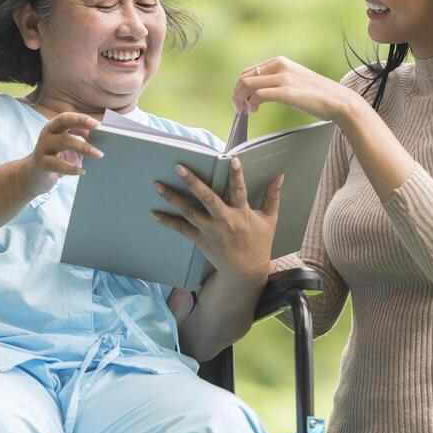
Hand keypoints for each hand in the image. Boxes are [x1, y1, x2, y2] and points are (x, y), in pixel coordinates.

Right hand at [23, 112, 102, 195]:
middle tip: (97, 128)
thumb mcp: (68, 146)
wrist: (33, 175)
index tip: (97, 123)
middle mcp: (47, 134)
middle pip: (62, 123)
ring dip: (83, 147)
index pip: (66, 117)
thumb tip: (101, 138)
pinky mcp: (41, 163)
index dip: (81, 118)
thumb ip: (81, 139)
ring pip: (63, 142)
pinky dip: (70, 167)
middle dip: (80, 122)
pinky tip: (82, 171)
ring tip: (99, 154)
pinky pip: (56, 164)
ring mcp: (43, 148)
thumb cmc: (56, 157)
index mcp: (53, 127)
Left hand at [151, 159, 281, 282]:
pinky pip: (181, 229)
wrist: (245, 272)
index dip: (237, 176)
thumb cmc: (258, 243)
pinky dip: (167, 222)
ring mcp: (210, 231)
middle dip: (192, 182)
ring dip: (172, 198)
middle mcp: (224, 221)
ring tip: (157, 185)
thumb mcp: (269, 220)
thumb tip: (279, 175)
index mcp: (242, 214)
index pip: (240, 191)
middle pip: (207, 199)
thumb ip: (272, 196)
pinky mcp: (200, 240)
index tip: (232, 160)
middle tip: (179, 167)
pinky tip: (153, 213)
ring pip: (189, 212)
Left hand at [233, 56, 357, 121]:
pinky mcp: (286, 92)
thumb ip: (278, 80)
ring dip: (240, 99)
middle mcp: (280, 66)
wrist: (338, 100)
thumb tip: (259, 92)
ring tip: (245, 111)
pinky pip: (258, 95)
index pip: (249, 71)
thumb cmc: (317, 95)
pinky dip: (251, 103)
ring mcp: (283, 78)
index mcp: (280, 61)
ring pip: (247, 84)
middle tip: (239, 108)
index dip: (240, 87)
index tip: (242, 100)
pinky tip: (254, 110)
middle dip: (237, 94)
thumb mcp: (294, 80)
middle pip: (244, 77)